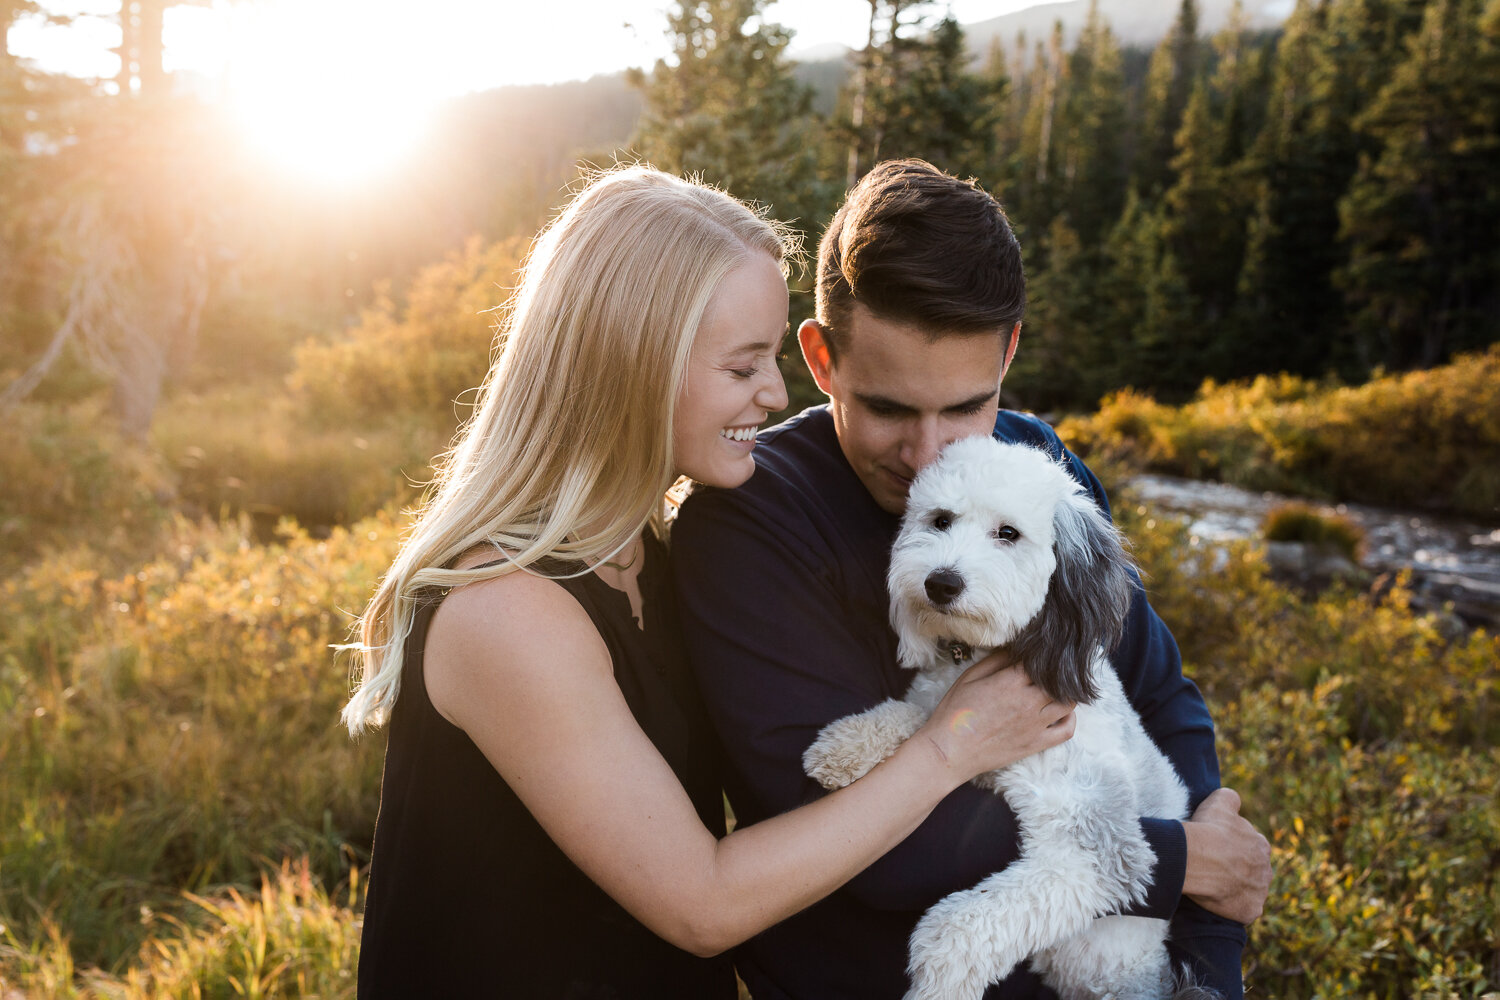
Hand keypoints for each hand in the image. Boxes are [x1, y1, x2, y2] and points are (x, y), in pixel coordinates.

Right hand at [917, 649, 1075, 781]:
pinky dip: (1070, 718)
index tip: (1038, 655)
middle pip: (1059, 680)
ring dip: (1065, 693)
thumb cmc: (955, 713)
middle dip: (1057, 673)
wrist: (950, 751)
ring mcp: (1035, 724)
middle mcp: (1028, 701)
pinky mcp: (1036, 744)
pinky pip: (1067, 730)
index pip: (1040, 661)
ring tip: (1054, 690)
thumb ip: (996, 661)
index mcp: (1010, 682)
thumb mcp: (970, 677)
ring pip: (1068, 703)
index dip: (1041, 656)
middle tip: (1048, 671)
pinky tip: (1062, 712)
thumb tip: (1016, 649)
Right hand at [1181, 787, 1272, 923]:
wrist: (1199, 858)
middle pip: (1253, 872)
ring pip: (1249, 892)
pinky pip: (1243, 911)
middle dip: (1238, 871)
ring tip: (1214, 887)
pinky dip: (1232, 908)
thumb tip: (1234, 799)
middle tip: (1214, 869)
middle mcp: (1266, 870)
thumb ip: (1231, 798)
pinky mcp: (1250, 911)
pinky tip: (1217, 901)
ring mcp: (1260, 892)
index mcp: (1261, 845)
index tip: (1217, 849)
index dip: (1232, 849)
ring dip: (1236, 890)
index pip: (1250, 848)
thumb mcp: (1219, 801)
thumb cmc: (1209, 829)